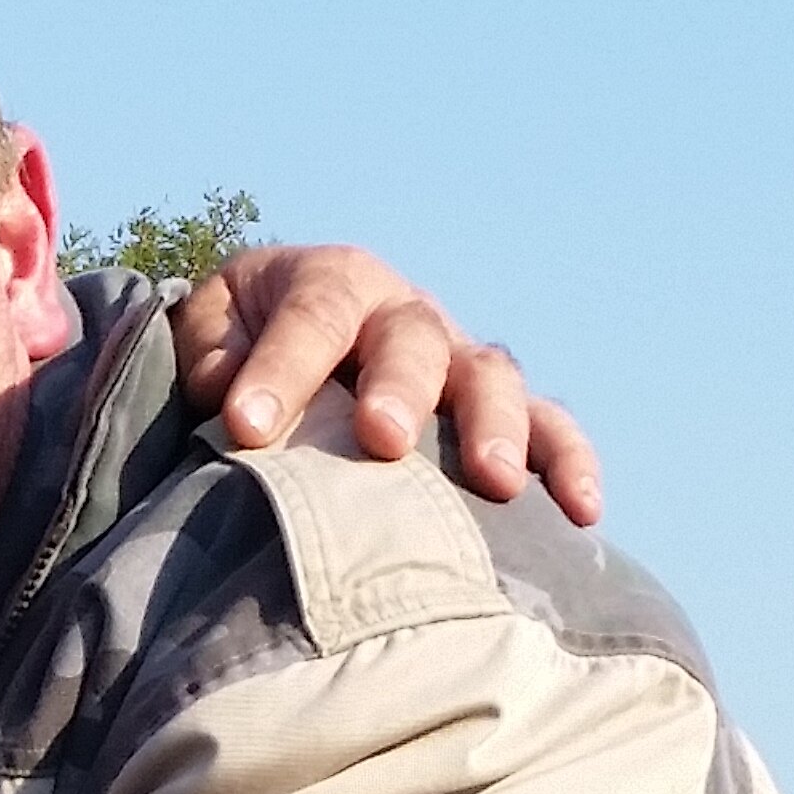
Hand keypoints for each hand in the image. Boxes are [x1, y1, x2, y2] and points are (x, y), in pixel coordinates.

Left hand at [174, 244, 605, 526]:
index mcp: (331, 282)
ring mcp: (458, 360)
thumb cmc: (242, 349)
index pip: (312, 315)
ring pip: (491, 377)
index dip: (281, 367)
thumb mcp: (210, 335)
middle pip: (413, 339)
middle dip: (400, 387)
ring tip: (494, 481)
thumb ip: (211, 356)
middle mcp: (405, 314)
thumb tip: (229, 393)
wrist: (287, 340)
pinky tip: (583, 511)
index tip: (245, 427)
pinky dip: (570, 462)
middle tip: (381, 439)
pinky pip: (550, 427)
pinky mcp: (497, 412)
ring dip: (496, 426)